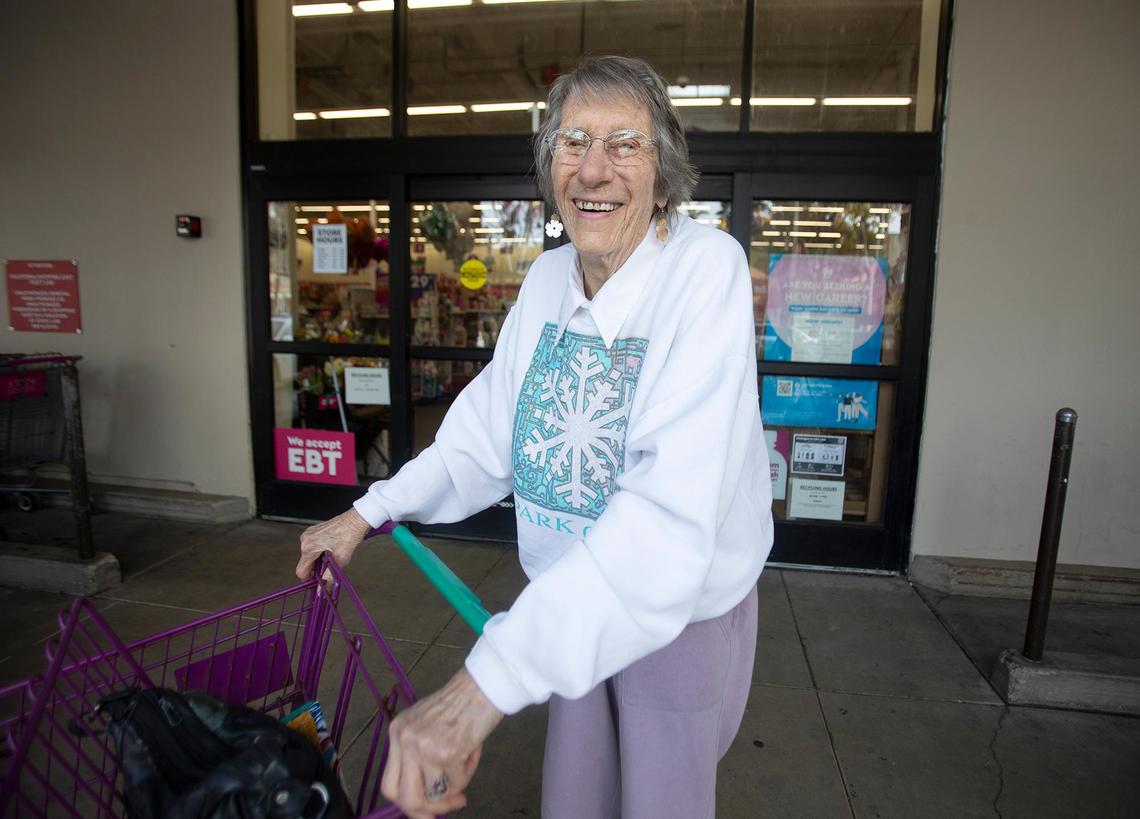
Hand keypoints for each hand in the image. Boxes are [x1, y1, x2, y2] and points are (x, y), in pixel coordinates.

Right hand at [295, 508, 372, 579]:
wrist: (356, 520)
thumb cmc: (349, 536)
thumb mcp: (340, 561)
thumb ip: (329, 578)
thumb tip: (322, 590)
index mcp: (309, 548)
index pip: (301, 571)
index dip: (309, 579)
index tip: (317, 582)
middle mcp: (305, 540)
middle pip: (305, 563)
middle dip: (316, 568)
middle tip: (330, 567)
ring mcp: (308, 534)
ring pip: (309, 555)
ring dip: (318, 560)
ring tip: (333, 556)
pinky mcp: (313, 531)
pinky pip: (312, 547)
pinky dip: (319, 552)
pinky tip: (331, 549)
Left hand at [381, 667, 503, 817]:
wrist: (482, 685)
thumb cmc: (459, 703)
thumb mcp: (425, 725)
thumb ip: (417, 755)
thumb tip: (425, 794)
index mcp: (397, 732)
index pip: (389, 785)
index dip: (407, 803)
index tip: (426, 808)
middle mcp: (404, 740)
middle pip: (405, 798)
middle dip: (429, 810)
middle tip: (450, 805)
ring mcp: (424, 748)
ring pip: (434, 795)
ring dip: (455, 788)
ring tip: (466, 763)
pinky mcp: (446, 753)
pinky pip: (457, 783)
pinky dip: (468, 774)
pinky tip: (473, 752)